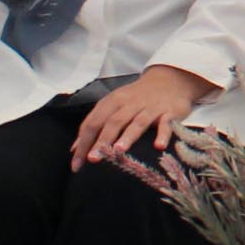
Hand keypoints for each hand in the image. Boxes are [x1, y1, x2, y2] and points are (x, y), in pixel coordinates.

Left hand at [72, 64, 216, 166]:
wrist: (169, 80)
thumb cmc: (136, 98)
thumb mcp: (113, 106)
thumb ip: (95, 125)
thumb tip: (75, 149)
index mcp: (113, 102)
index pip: (93, 122)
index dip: (84, 143)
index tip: (77, 165)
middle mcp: (130, 103)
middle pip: (113, 122)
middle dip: (102, 141)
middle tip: (93, 159)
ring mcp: (150, 107)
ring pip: (137, 122)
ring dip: (128, 136)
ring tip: (118, 151)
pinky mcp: (169, 112)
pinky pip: (166, 124)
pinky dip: (163, 134)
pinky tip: (158, 146)